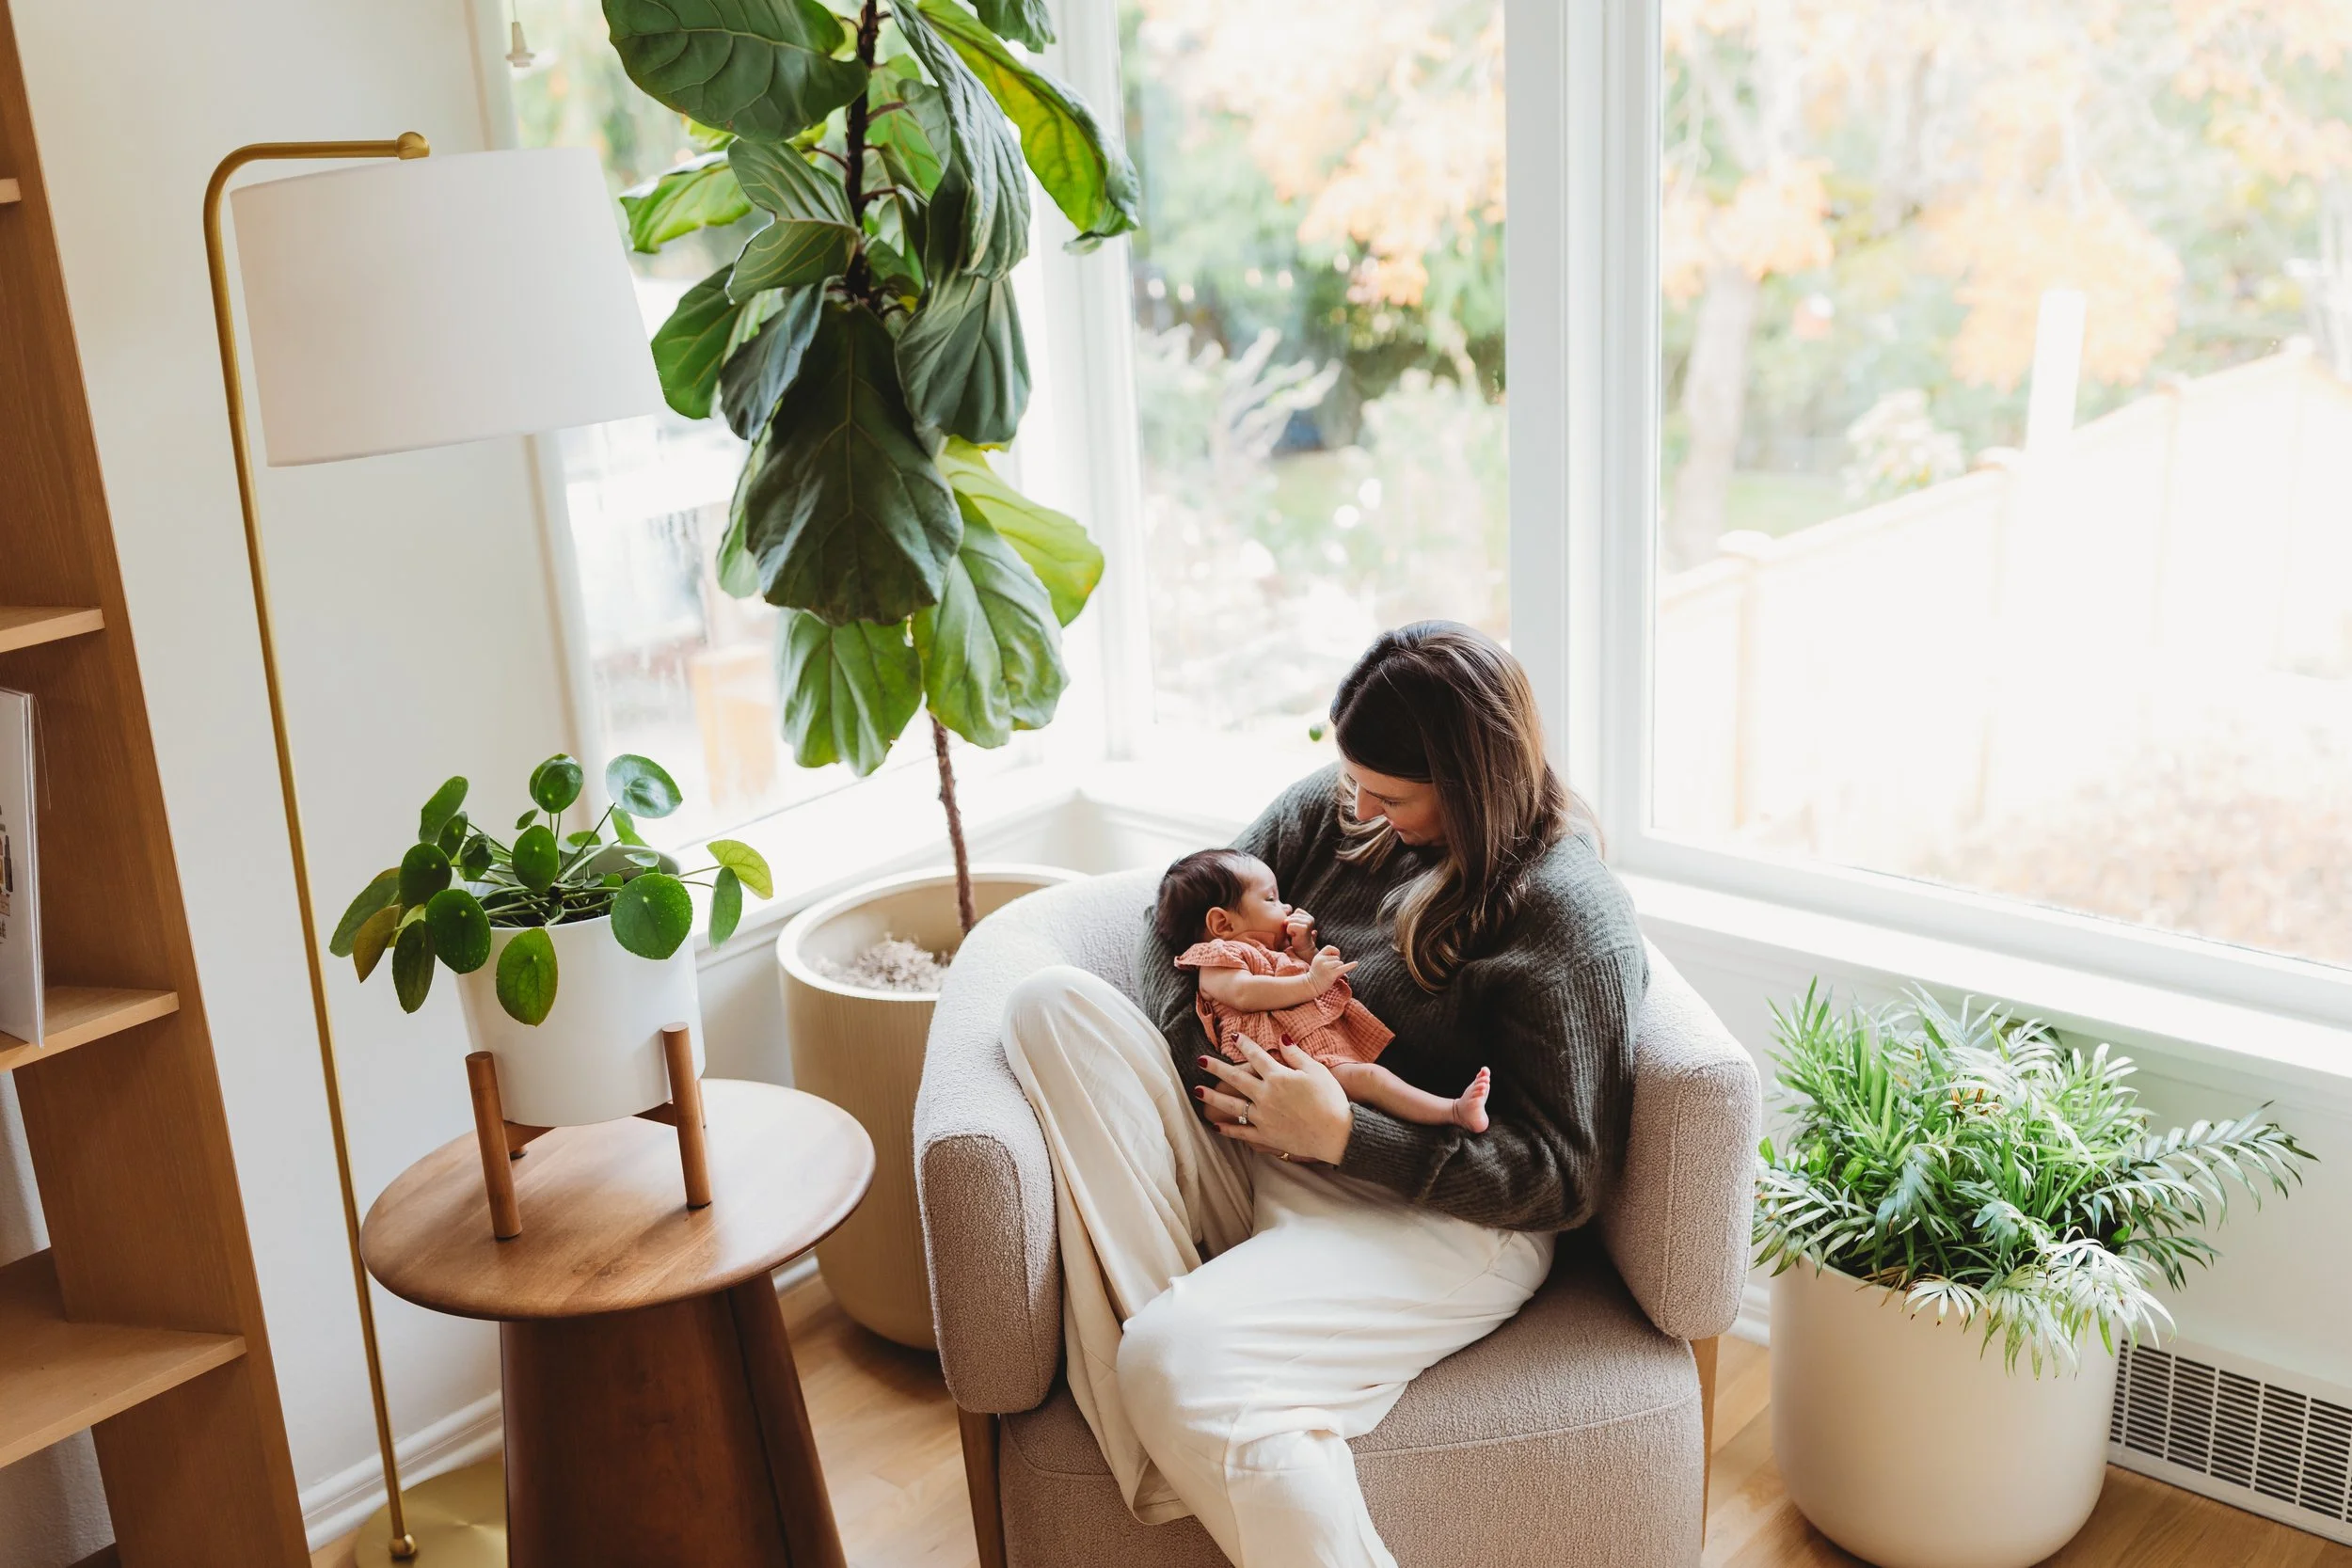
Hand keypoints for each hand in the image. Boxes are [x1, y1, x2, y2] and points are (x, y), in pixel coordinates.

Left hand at [1194, 1034, 1353, 1165]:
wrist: (1336, 1134)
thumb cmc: (1330, 1099)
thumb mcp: (1316, 1070)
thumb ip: (1295, 1054)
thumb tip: (1281, 1038)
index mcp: (1278, 1077)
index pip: (1256, 1056)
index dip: (1244, 1045)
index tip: (1233, 1037)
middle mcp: (1265, 1095)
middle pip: (1235, 1079)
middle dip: (1216, 1068)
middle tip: (1200, 1060)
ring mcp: (1263, 1117)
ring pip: (1232, 1105)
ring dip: (1213, 1097)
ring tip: (1196, 1091)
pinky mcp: (1266, 1136)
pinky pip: (1242, 1132)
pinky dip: (1228, 1129)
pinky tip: (1215, 1125)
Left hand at [1283, 910, 1316, 958]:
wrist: (1302, 949)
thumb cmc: (1297, 937)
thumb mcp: (1295, 924)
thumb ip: (1293, 917)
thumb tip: (1286, 910)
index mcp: (1309, 917)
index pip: (1296, 911)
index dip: (1292, 920)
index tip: (1296, 928)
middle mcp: (1310, 919)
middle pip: (1292, 916)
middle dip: (1290, 924)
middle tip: (1296, 932)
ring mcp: (1308, 923)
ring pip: (1290, 920)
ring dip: (1289, 928)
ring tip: (1295, 934)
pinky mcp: (1304, 928)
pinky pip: (1290, 926)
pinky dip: (1289, 932)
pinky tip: (1295, 936)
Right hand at [1307, 945, 1353, 991]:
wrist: (1311, 986)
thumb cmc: (1317, 975)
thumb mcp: (1318, 963)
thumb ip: (1327, 958)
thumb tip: (1340, 959)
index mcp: (1318, 956)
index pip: (1329, 948)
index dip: (1334, 951)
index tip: (1335, 957)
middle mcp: (1322, 960)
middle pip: (1336, 958)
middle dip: (1336, 964)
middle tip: (1329, 971)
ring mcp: (1326, 967)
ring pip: (1340, 963)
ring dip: (1338, 969)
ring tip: (1331, 974)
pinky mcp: (1331, 974)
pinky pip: (1343, 968)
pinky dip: (1350, 966)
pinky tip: (1356, 963)